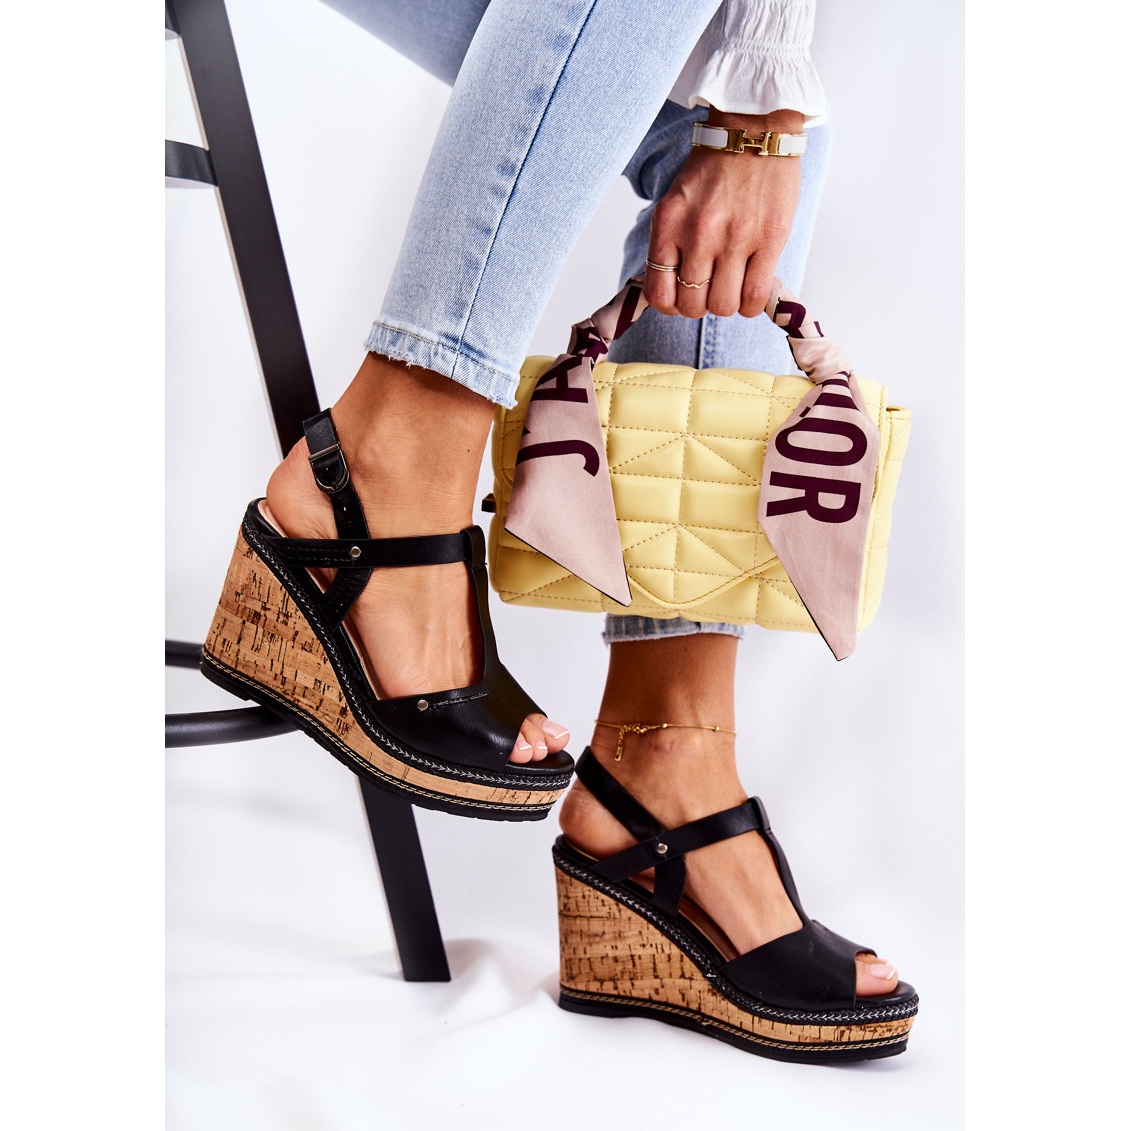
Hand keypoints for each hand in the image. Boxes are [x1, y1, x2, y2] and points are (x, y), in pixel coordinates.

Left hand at [645, 109, 802, 318]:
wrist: (753, 131)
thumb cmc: (714, 171)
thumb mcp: (677, 203)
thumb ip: (670, 244)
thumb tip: (671, 292)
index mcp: (669, 225)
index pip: (659, 294)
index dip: (672, 306)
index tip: (683, 297)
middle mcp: (698, 233)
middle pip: (692, 306)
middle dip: (701, 305)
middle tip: (712, 287)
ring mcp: (735, 238)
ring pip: (723, 306)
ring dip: (728, 304)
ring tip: (734, 286)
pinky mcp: (769, 239)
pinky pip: (755, 296)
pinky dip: (751, 304)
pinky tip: (751, 289)